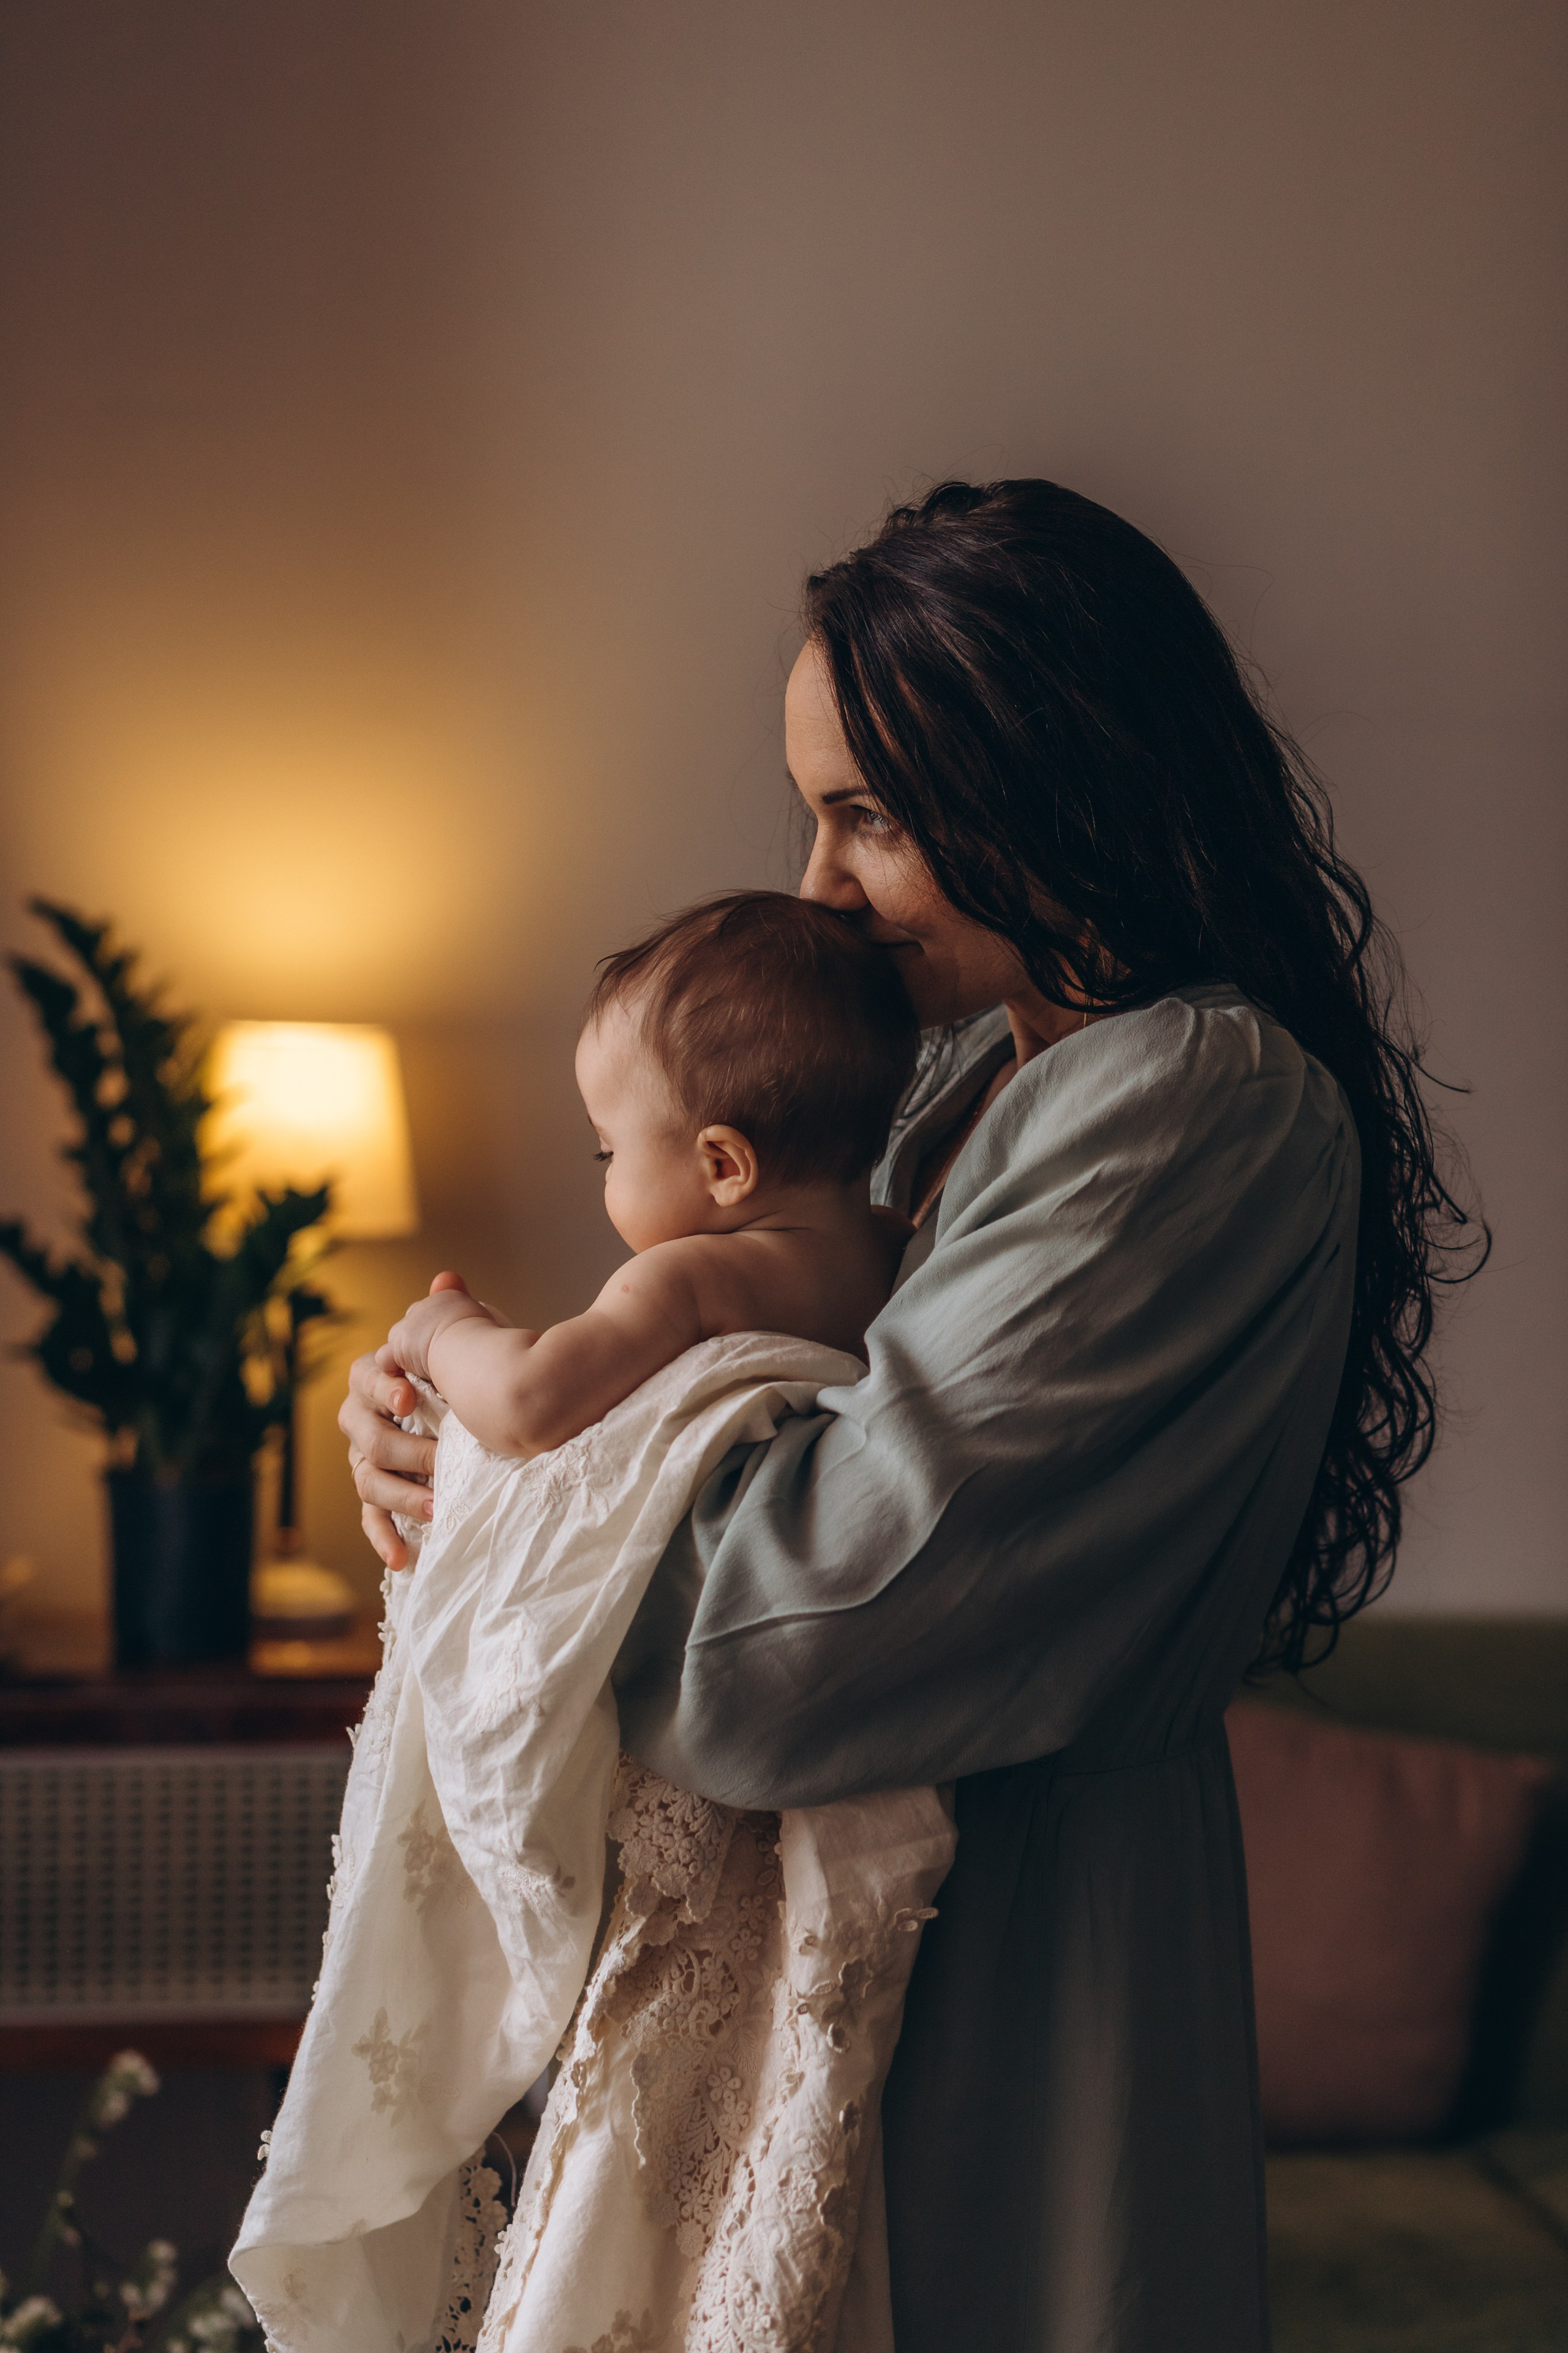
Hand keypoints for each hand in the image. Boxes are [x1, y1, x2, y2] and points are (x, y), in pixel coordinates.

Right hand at [339, 1272, 504, 1571]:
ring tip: (437, 1507)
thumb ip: (453, 1310)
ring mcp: (375, 1460)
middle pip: (364, 1437)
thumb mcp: (473, 1337)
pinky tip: (403, 1558)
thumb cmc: (479, 1369)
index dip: (382, 1387)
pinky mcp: (388, 1496)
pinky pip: (374, 1520)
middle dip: (402, 1449)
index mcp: (381, 1378)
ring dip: (400, 1496)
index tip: (411, 1397)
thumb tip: (446, 1278)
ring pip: (368, 1481)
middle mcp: (368, 1420)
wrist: (501, 1407)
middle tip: (442, 1459)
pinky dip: (385, 1538)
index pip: (363, 1380)